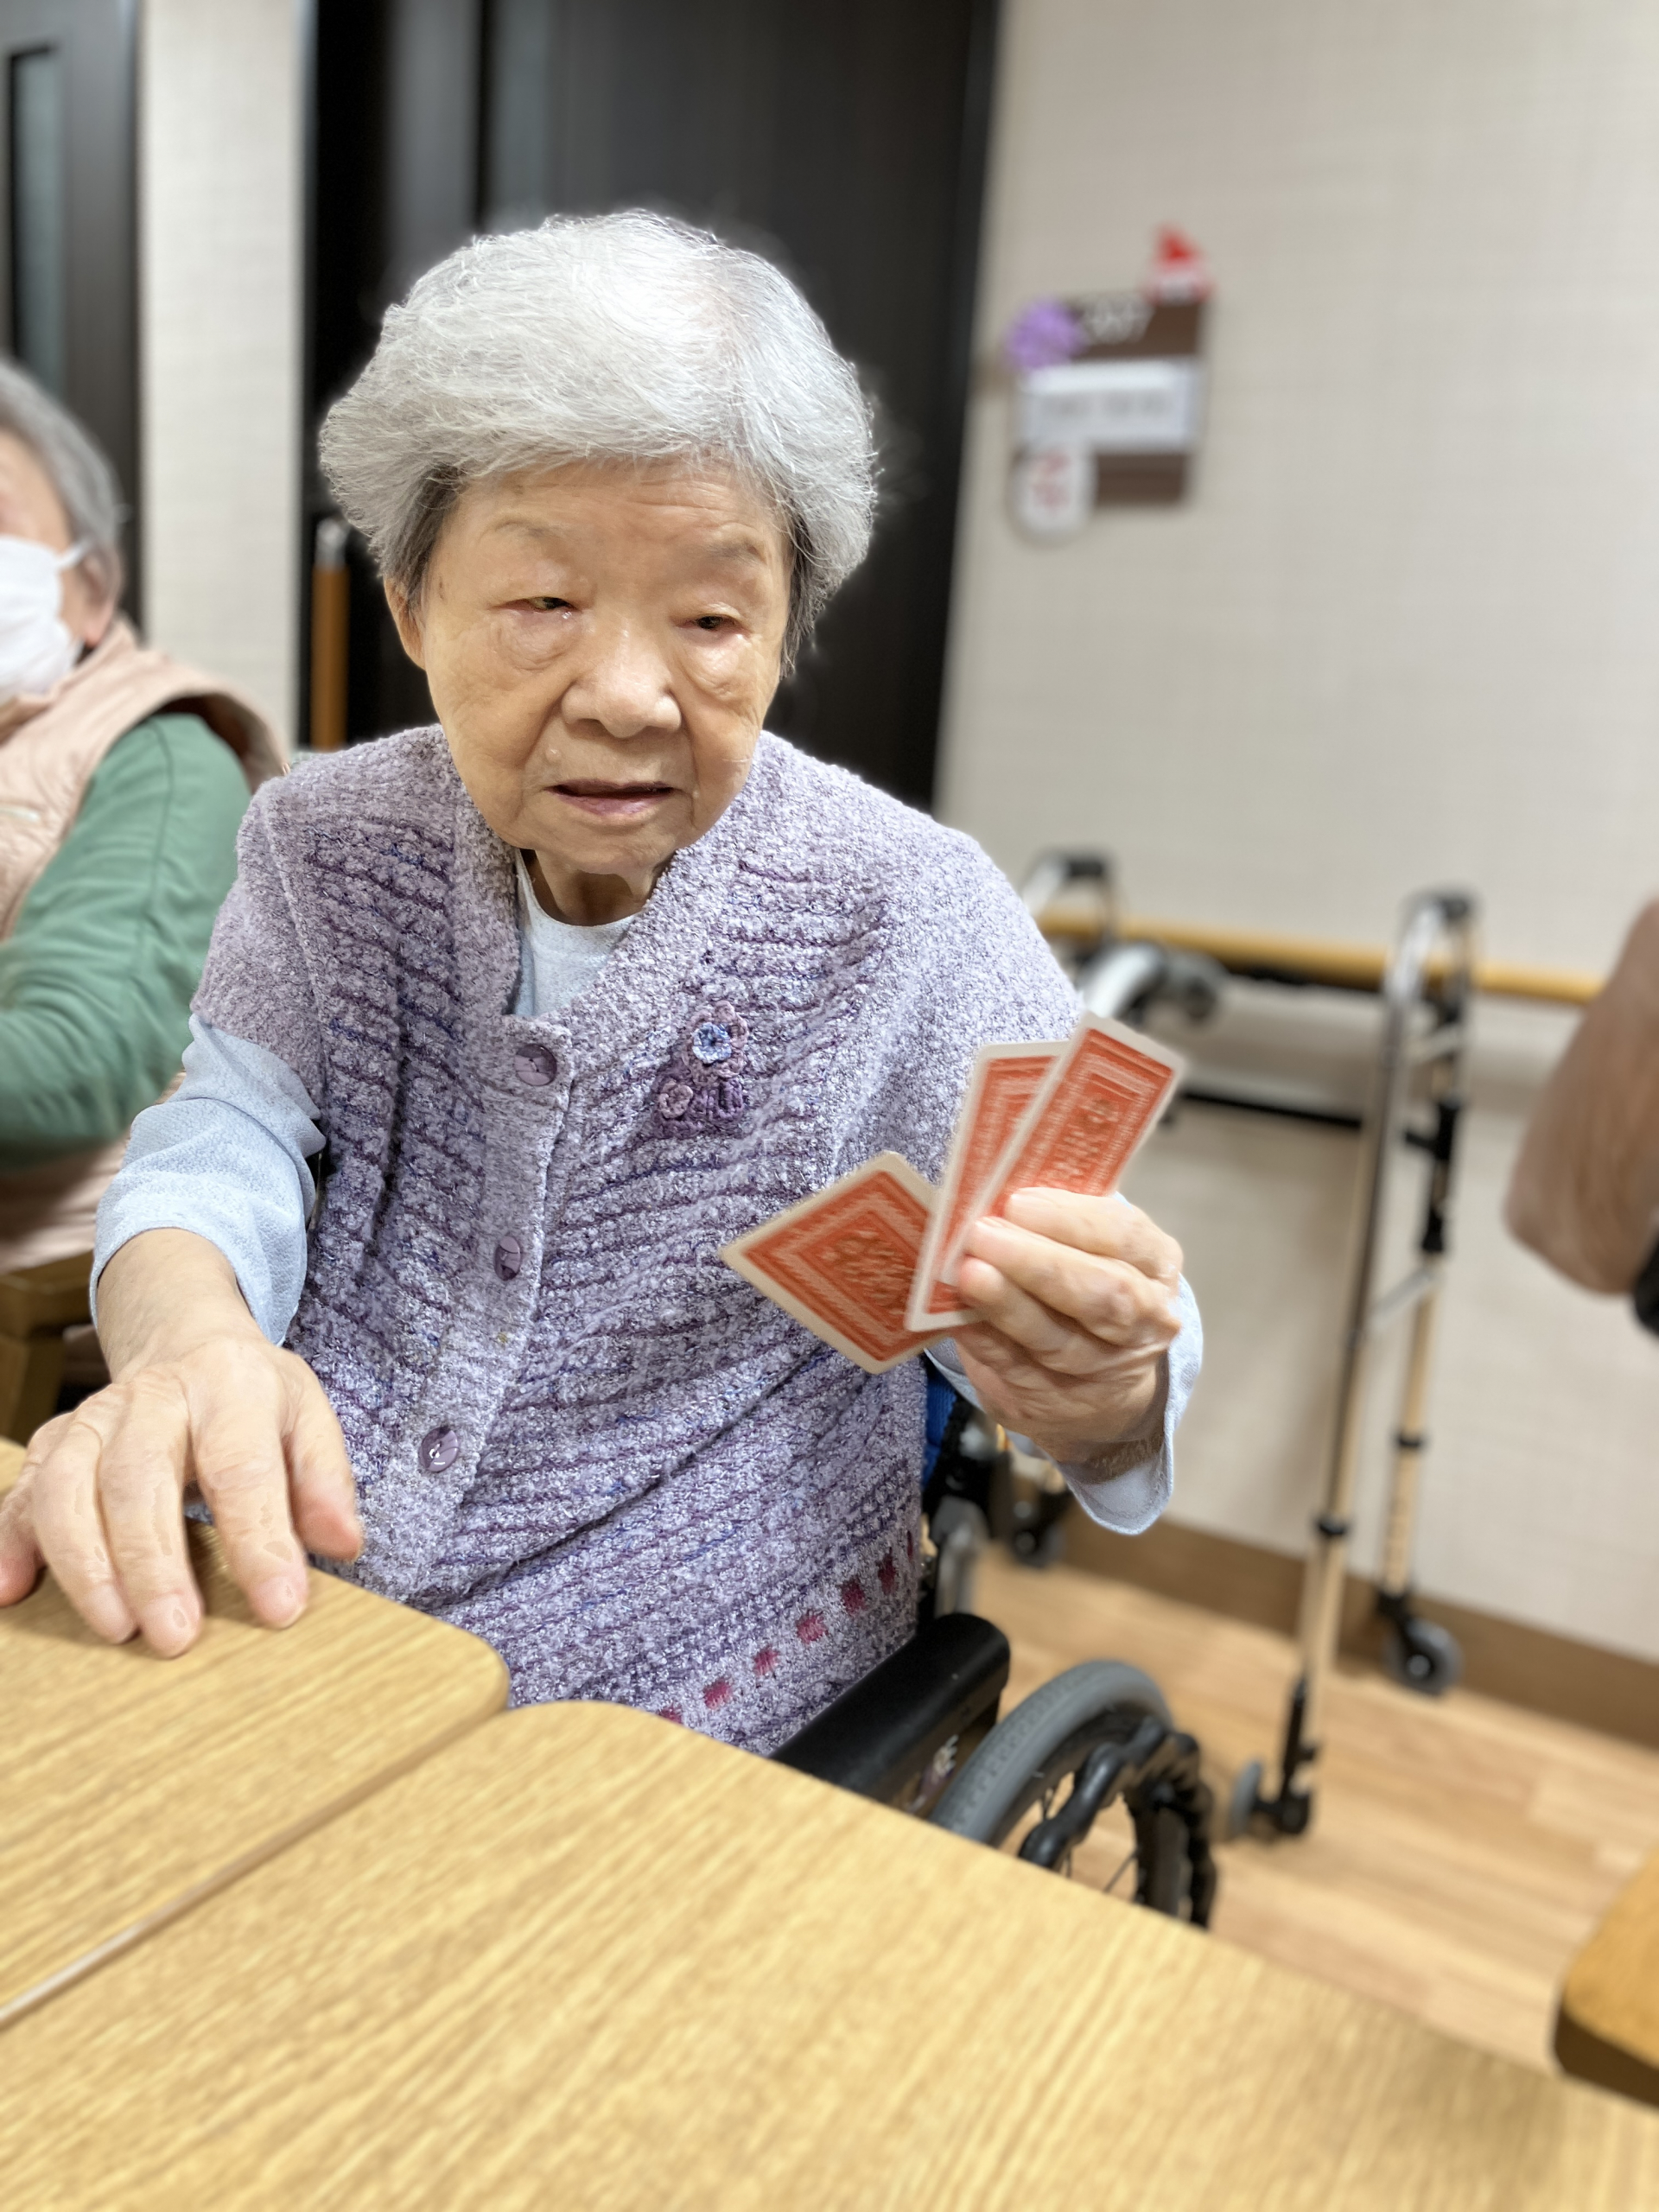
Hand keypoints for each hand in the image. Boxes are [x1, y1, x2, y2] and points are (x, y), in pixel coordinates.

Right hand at [0, 1232, 359, 1654]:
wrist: (187, 1342)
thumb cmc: (254, 1400)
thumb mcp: (308, 1420)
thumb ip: (326, 1482)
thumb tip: (341, 1545)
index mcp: (230, 1385)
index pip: (243, 1468)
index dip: (261, 1541)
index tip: (280, 1607)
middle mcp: (152, 1396)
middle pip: (138, 1479)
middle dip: (154, 1564)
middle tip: (176, 1636)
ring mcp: (93, 1418)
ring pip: (68, 1488)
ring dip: (86, 1564)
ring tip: (115, 1628)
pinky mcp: (53, 1445)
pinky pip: (23, 1494)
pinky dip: (12, 1542)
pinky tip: (13, 1593)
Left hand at [954, 1188, 1182, 1464]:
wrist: (1097, 1386)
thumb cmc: (1084, 1282)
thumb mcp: (1090, 1246)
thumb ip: (1057, 1218)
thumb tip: (999, 1190)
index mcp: (1155, 1264)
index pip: (1124, 1237)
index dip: (1072, 1220)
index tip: (1018, 1202)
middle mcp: (1144, 1320)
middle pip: (1103, 1295)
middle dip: (1040, 1263)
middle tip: (984, 1234)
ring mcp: (1102, 1367)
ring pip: (1058, 1338)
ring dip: (1008, 1303)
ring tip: (967, 1272)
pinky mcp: (1054, 1399)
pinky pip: (1015, 1367)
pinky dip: (983, 1338)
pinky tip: (955, 1315)